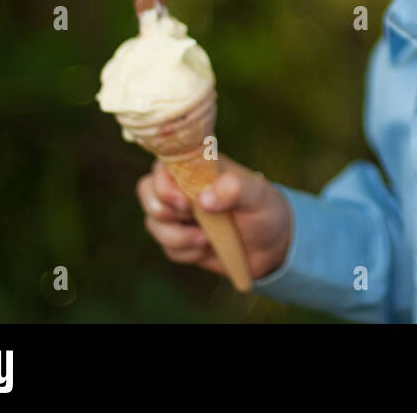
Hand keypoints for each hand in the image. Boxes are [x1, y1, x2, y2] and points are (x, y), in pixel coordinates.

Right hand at [137, 153, 292, 282]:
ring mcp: (178, 213)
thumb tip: (204, 198)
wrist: (270, 244)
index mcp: (198, 166)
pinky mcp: (179, 238)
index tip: (185, 202)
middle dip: (165, 211)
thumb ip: (235, 188)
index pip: (163, 163)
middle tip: (192, 217)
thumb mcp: (257, 194)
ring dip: (178, 237)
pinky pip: (167, 248)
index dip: (164, 184)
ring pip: (153, 223)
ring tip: (207, 238)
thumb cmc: (263, 207)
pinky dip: (187, 253)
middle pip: (146, 191)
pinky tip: (208, 248)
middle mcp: (182, 186)